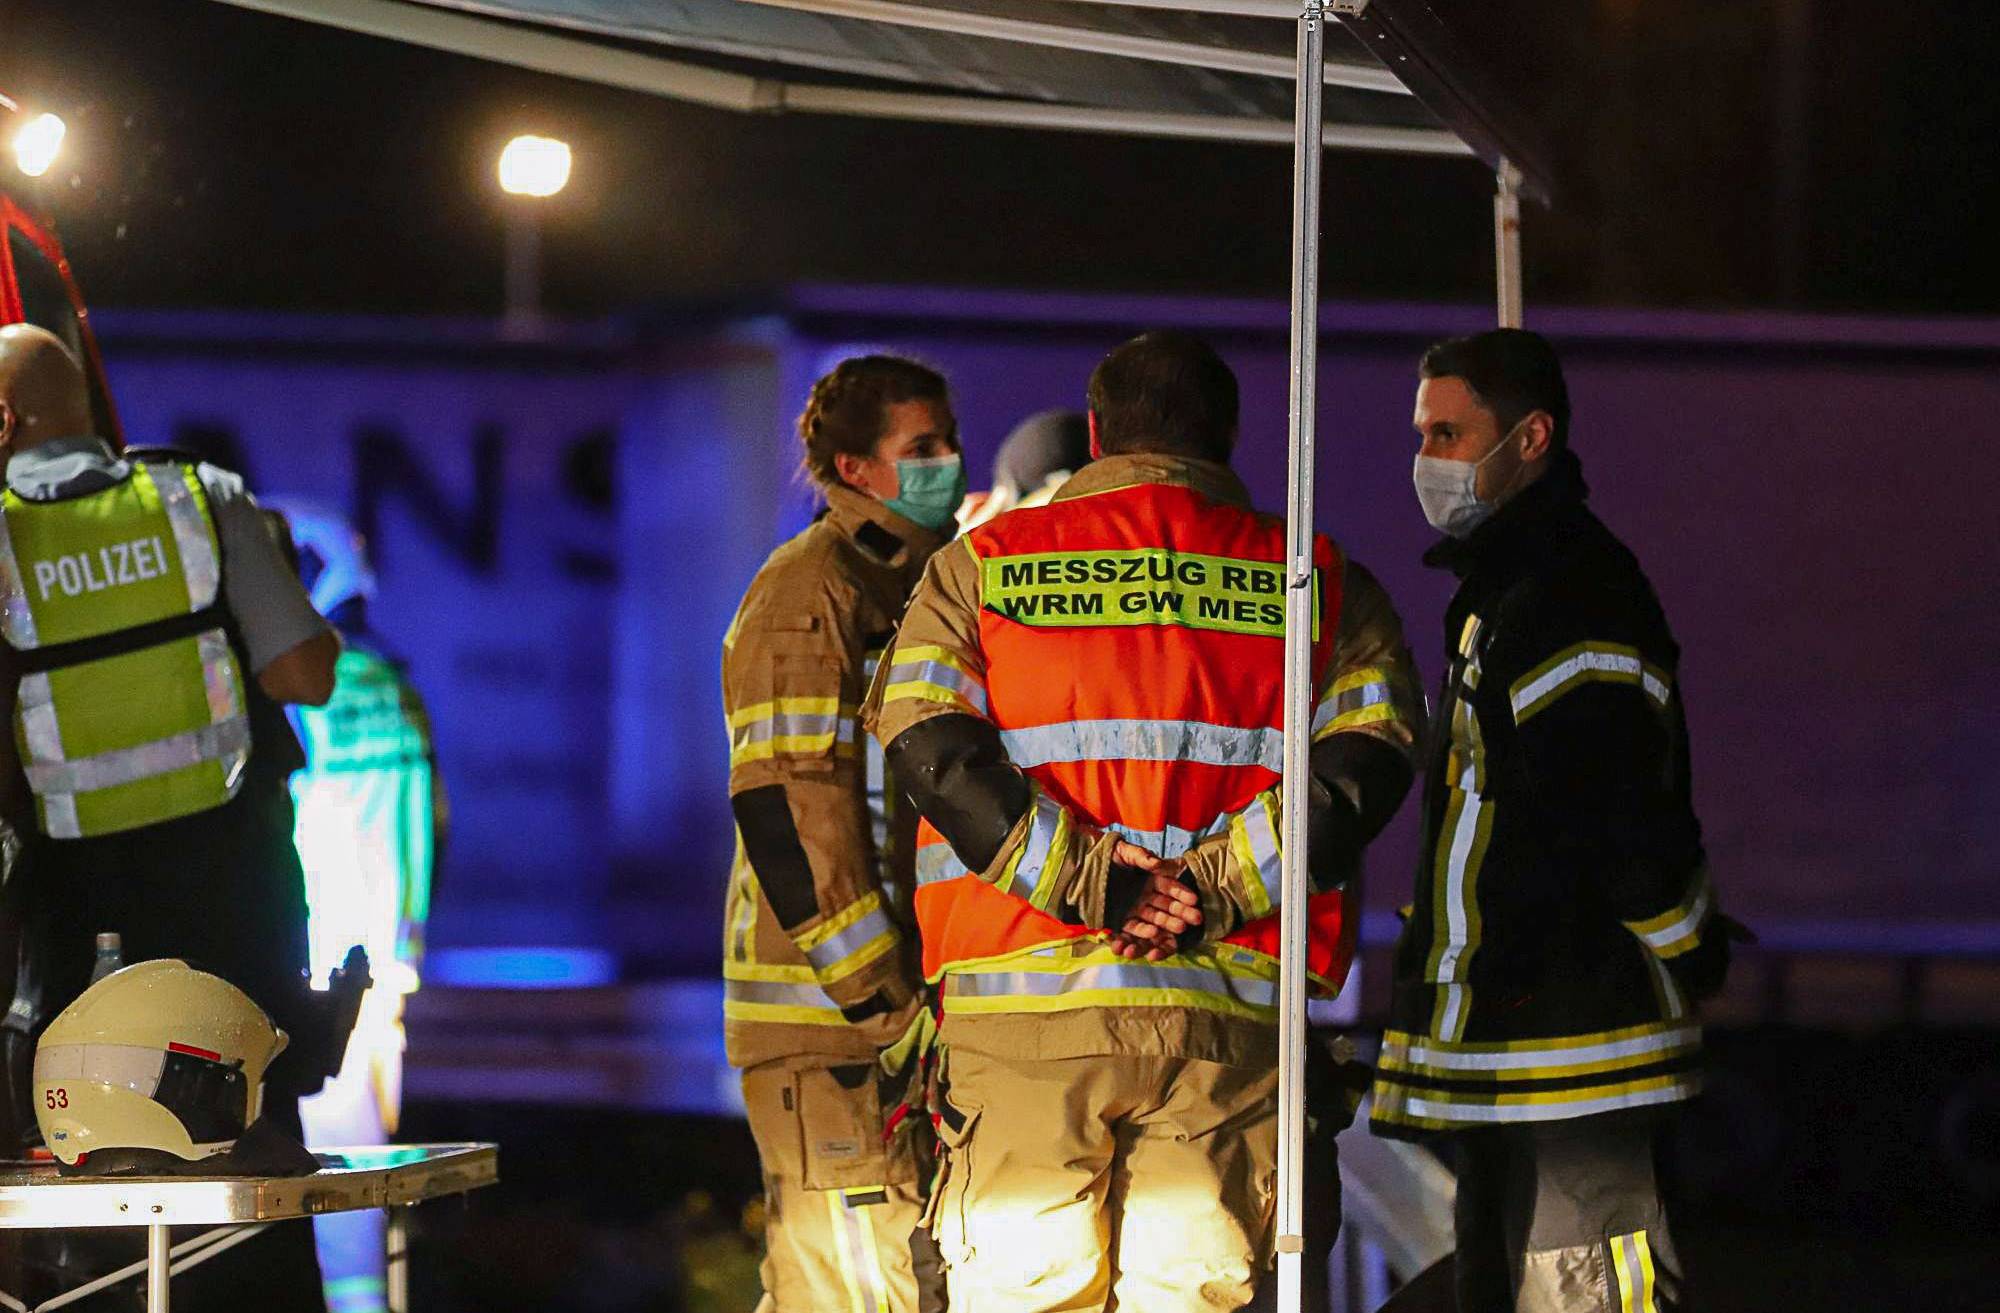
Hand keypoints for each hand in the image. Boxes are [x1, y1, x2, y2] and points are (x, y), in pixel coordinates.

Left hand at [1106, 843, 1200, 960]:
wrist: (1081, 867)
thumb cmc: (1107, 855)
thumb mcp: (1125, 851)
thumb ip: (1141, 857)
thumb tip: (1157, 864)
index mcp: (1150, 879)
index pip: (1170, 887)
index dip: (1182, 893)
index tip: (1194, 899)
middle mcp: (1146, 896)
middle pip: (1166, 907)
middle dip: (1181, 913)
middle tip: (1196, 920)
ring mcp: (1135, 909)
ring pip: (1153, 921)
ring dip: (1165, 926)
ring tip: (1178, 931)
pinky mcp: (1121, 920)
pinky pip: (1133, 930)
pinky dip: (1141, 934)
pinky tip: (1150, 936)